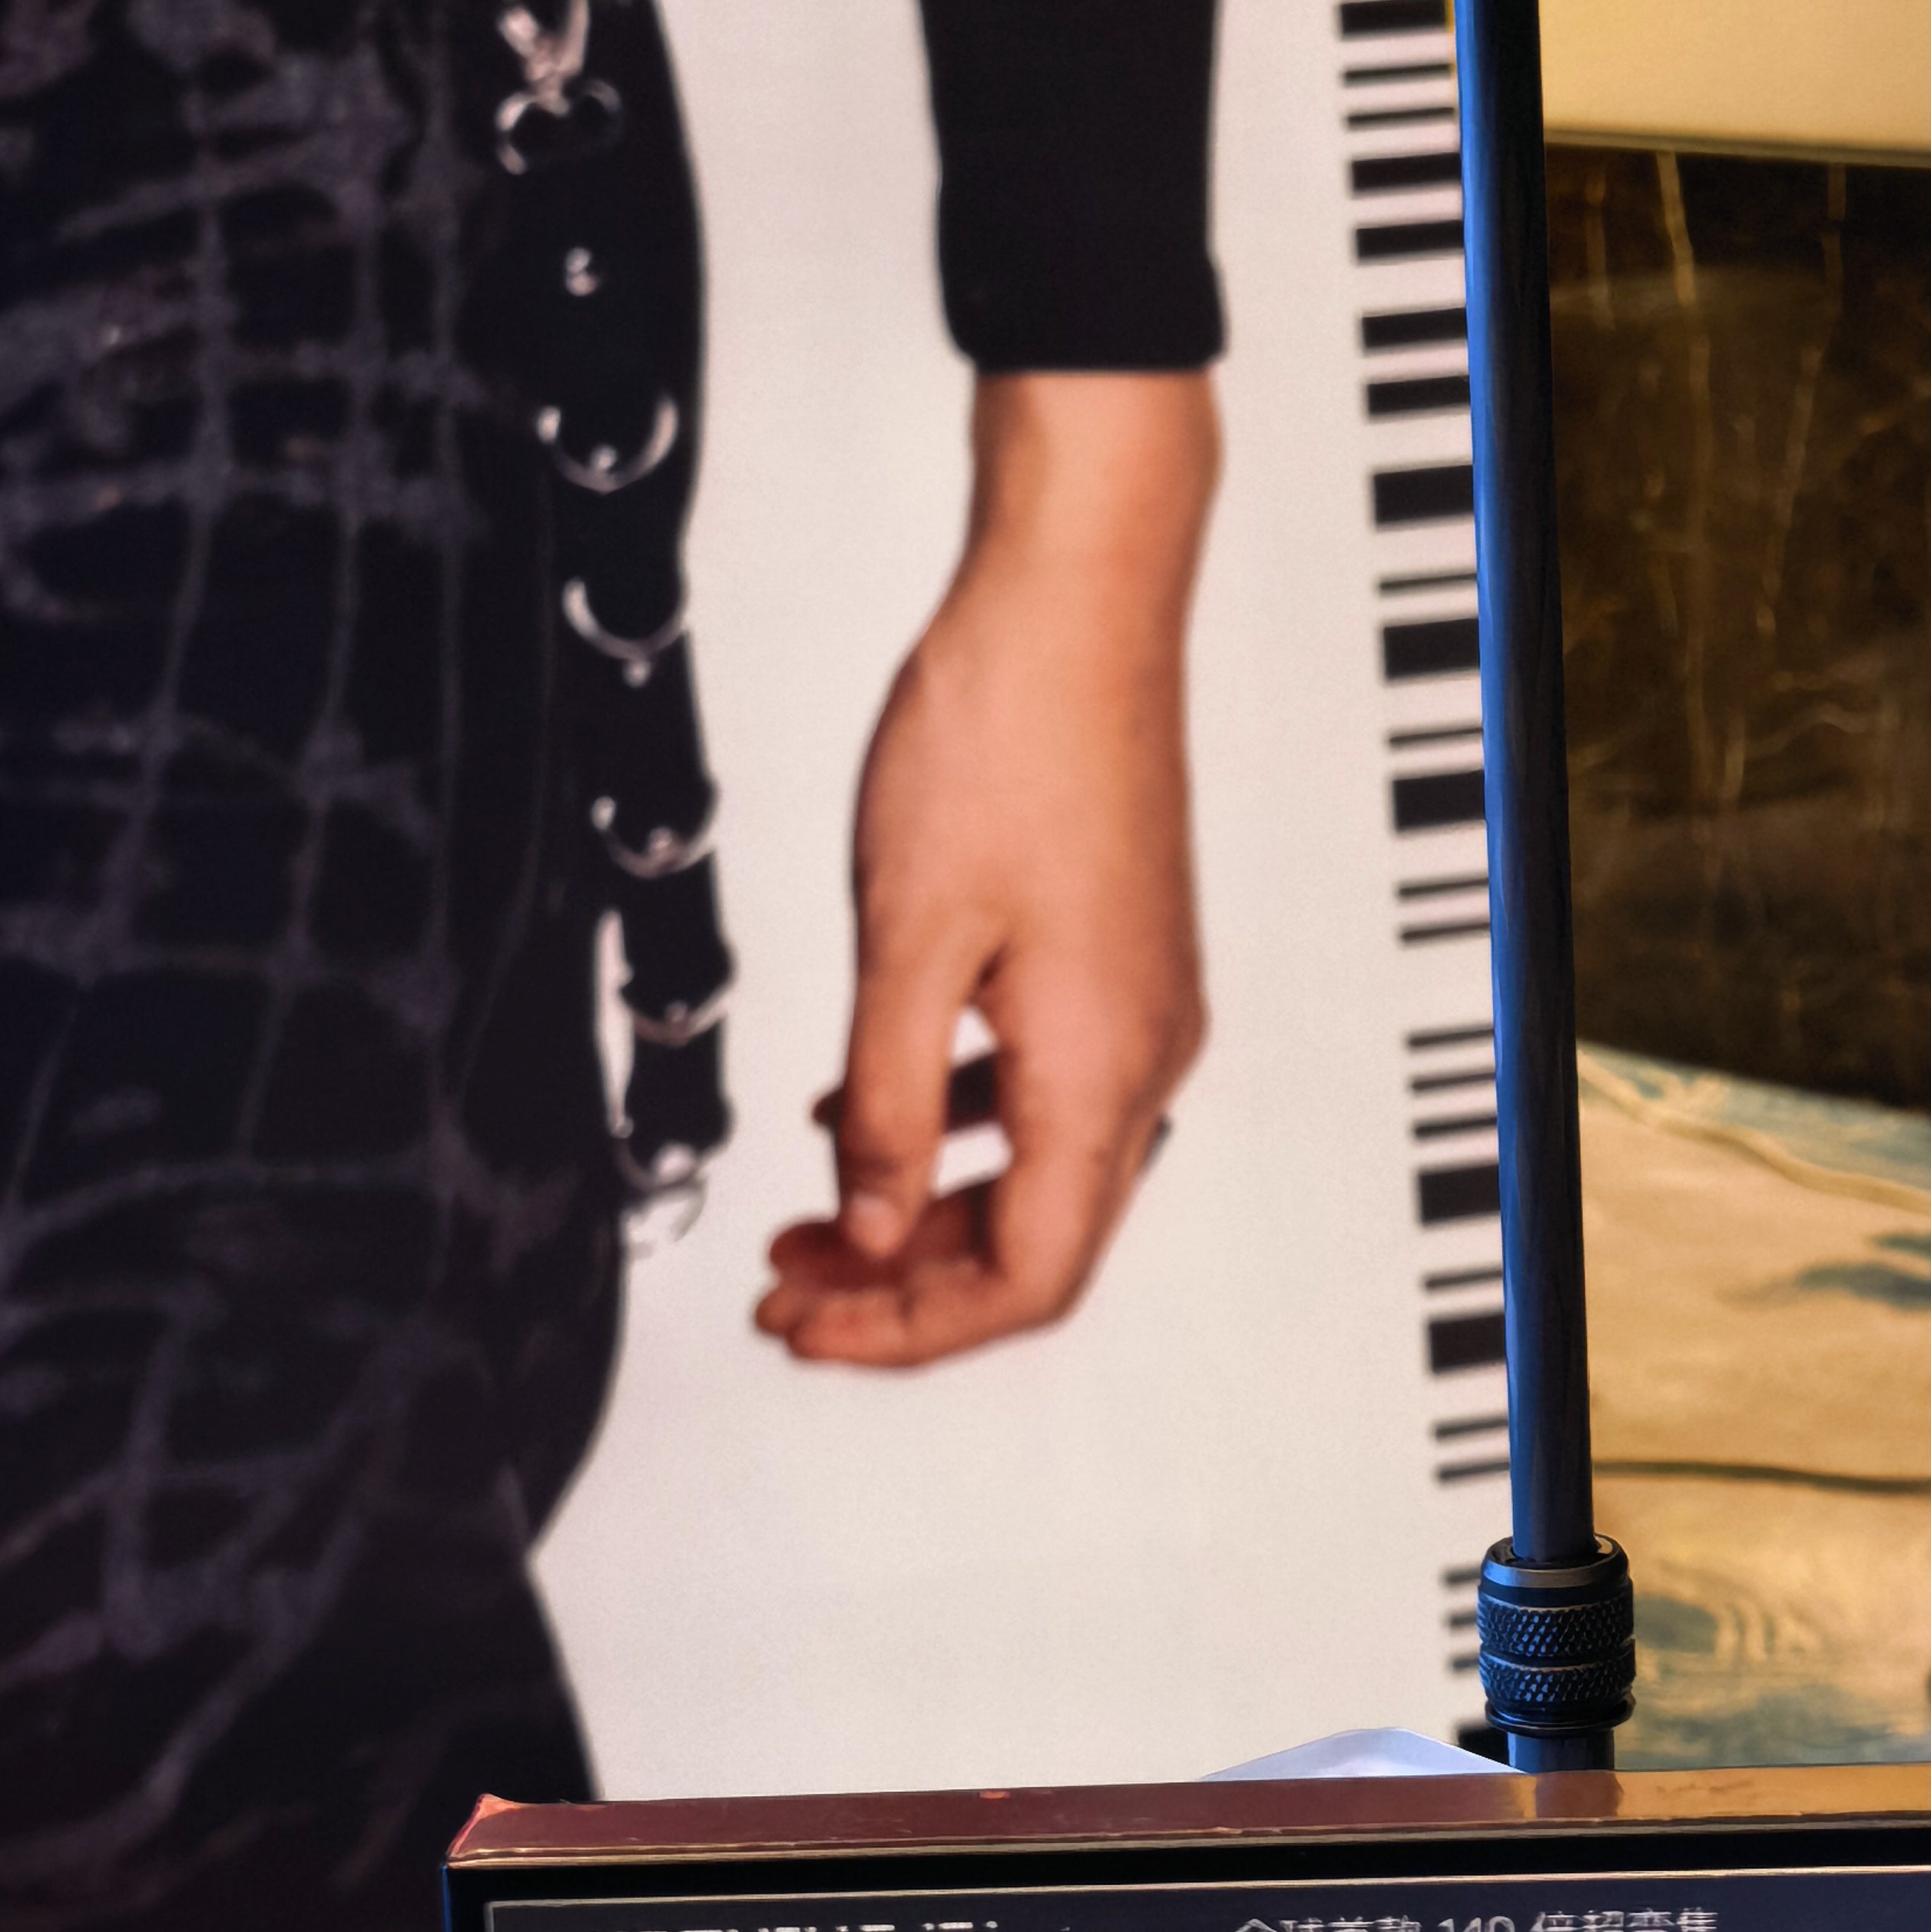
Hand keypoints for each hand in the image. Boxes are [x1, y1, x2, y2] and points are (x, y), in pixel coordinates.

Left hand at [754, 372, 1218, 1367]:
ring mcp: (1139, 1002)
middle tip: (785, 1288)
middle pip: (1038, 1236)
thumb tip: (868, 1228)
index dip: (909, 1329)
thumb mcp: (905, 943)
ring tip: (807, 1216)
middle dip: (904, 1278)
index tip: (806, 1326)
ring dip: (921, 1206)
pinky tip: (862, 1105)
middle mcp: (1145, 1051)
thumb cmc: (1003, 740)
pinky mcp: (1118, 955)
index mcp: (1102, 1066)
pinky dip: (952, 1124)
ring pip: (1039, 1166)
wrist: (1076, 602)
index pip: (1027, 1276)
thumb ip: (885, 1103)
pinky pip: (1042, 1089)